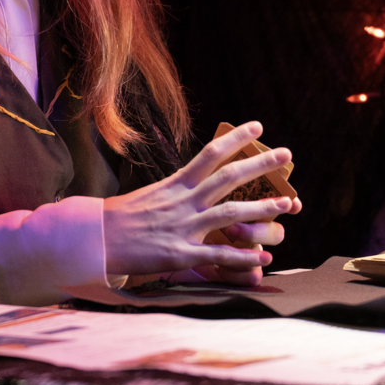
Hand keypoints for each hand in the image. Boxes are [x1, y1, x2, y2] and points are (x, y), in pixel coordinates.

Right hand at [101, 121, 302, 281]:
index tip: (258, 127)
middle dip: (260, 165)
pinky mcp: (180, 254)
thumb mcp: (153, 194)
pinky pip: (217, 256)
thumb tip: (200, 181)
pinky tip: (263, 257)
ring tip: (287, 204)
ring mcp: (183, 228)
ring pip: (229, 214)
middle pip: (228, 177)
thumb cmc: (124, 218)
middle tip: (287, 154)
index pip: (211, 154)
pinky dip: (242, 257)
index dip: (236, 138)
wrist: (97, 240)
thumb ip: (179, 189)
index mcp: (176, 184)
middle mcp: (184, 201)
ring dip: (261, 209)